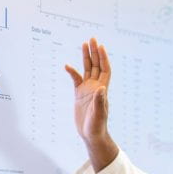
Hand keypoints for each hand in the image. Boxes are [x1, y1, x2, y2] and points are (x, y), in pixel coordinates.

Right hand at [65, 38, 118, 170]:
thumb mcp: (99, 114)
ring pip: (87, 69)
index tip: (100, 46)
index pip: (104, 69)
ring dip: (86, 57)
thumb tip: (101, 88)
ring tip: (85, 44)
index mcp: (102, 89)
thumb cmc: (97, 126)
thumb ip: (100, 101)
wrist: (91, 134)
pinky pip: (76, 79)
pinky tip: (67, 66)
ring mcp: (87, 90)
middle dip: (95, 52)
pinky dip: (72, 72)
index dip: (103, 57)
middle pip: (96, 65)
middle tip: (92, 39)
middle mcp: (96, 87)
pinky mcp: (79, 95)